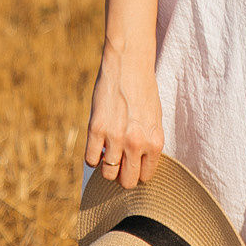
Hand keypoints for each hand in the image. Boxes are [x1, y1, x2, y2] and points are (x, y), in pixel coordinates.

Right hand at [83, 39, 163, 189]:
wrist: (129, 64)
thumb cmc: (144, 90)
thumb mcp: (155, 119)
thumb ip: (148, 144)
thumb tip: (138, 166)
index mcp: (155, 142)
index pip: (145, 177)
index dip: (137, 172)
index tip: (132, 165)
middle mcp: (136, 142)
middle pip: (126, 181)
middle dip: (122, 176)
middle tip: (119, 163)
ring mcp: (115, 136)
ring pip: (107, 173)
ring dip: (106, 167)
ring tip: (108, 152)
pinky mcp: (96, 128)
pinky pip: (90, 160)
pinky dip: (92, 157)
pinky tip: (97, 145)